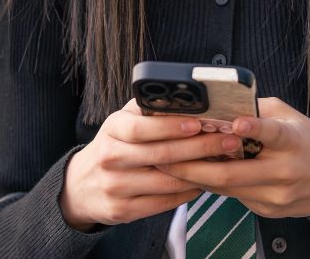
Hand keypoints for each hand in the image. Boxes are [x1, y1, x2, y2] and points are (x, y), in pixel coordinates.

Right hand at [60, 98, 244, 230]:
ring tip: (223, 161)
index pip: (141, 128)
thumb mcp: (122, 122)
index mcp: (112, 130)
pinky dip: (187, 193)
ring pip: (166, 181)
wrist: (81, 185)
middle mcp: (110, 158)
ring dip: (199, 171)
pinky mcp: (123, 210)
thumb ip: (148, 111)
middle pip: (160, 155)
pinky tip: (203, 183)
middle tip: (228, 141)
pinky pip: (163, 202)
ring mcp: (115, 187)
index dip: (171, 126)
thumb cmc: (113, 145)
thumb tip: (185, 98)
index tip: (200, 122)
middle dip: (199, 147)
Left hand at [154, 97, 309, 220]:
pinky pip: (234, 197)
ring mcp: (275, 195)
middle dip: (194, 166)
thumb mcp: (291, 117)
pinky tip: (197, 175)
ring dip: (197, 177)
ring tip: (169, 165)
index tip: (235, 123)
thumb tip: (224, 101)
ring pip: (228, 188)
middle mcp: (284, 171)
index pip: (273, 134)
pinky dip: (214, 185)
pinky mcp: (268, 210)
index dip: (254, 129)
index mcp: (293, 142)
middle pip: (234, 173)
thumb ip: (259, 110)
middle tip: (166, 157)